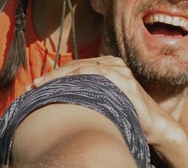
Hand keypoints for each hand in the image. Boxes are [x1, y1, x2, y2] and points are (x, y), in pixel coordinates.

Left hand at [32, 56, 172, 137]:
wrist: (153, 125)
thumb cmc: (126, 115)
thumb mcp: (105, 100)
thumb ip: (89, 93)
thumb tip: (62, 99)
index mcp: (108, 65)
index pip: (75, 66)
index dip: (55, 75)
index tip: (36, 85)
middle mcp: (113, 63)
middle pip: (76, 65)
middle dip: (53, 76)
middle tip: (34, 86)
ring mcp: (119, 70)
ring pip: (82, 68)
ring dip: (59, 76)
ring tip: (42, 86)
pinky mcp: (123, 79)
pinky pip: (96, 74)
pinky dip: (78, 77)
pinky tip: (63, 85)